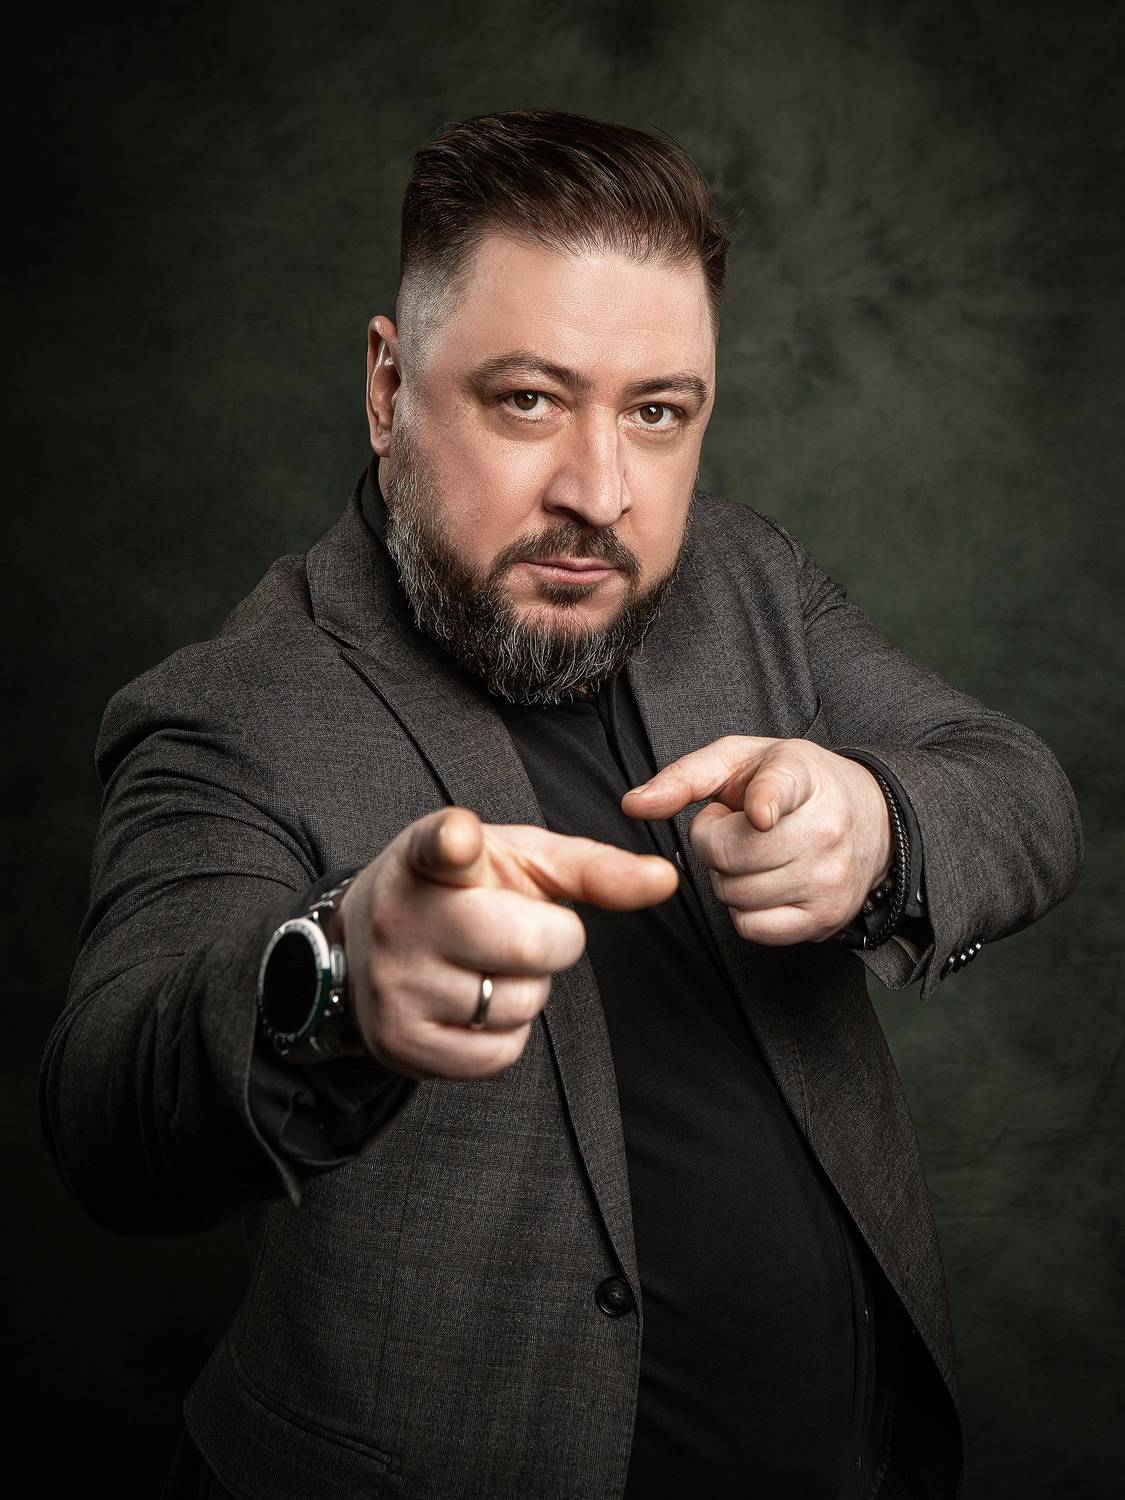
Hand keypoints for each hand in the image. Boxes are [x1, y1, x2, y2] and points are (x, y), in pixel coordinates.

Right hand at [338, 807, 677, 1079]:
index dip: (454, 842)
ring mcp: (397, 984)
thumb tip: (666, 880)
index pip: (440, 845)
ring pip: (519, 1006)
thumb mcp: (519, 862)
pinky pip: (498, 1055)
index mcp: (431, 858)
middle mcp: (404, 918)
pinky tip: (474, 1003)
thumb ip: (594, 868)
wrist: (363, 946)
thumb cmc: (463, 893)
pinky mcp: (400, 1043)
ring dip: (526, 990)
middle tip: (523, 931)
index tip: (459, 841)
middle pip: (530, 945)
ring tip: (486, 965)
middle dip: (554, 943)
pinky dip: (505, 1035)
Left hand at [621, 736, 891, 944]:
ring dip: (728, 877)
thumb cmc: (794, 785)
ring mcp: (829, 877)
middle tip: (734, 828)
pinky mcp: (825, 917)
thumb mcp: (742, 760)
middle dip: (713, 843)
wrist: (871, 819)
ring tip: (753, 852)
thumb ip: (685, 776)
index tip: (760, 814)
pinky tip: (762, 882)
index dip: (765, 802)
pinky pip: (752, 927)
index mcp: (801, 774)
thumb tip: (634, 804)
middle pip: (731, 853)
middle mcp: (825, 827)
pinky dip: (744, 910)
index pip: (782, 790)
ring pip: (736, 894)